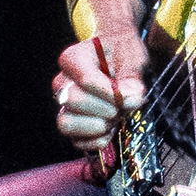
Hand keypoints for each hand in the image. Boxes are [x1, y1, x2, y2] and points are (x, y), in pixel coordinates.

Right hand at [52, 31, 149, 152]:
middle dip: (104, 107)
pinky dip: (96, 140)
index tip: (130, 95)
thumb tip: (132, 99)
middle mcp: (62, 82)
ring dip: (96, 125)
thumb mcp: (132, 58)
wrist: (121, 59)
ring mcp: (64, 106)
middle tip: (122, 104)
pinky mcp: (73, 124)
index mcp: (73, 58)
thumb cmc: (123, 53)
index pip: (86, 80)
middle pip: (73, 101)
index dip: (111, 93)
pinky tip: (111, 128)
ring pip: (66, 123)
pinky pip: (76, 141)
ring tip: (114, 116)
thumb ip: (132, 78)